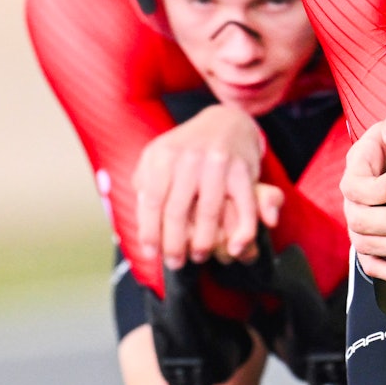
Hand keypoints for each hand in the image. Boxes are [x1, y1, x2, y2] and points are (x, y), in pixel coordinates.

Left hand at [134, 104, 265, 270]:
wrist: (226, 121)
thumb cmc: (187, 148)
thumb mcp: (158, 155)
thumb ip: (145, 184)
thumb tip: (142, 220)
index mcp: (163, 155)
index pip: (152, 201)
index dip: (150, 232)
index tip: (152, 254)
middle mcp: (189, 157)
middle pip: (176, 211)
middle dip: (174, 244)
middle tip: (175, 263)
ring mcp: (217, 163)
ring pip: (208, 213)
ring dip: (203, 242)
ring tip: (198, 257)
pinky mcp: (243, 170)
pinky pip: (243, 207)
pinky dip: (242, 231)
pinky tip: (235, 248)